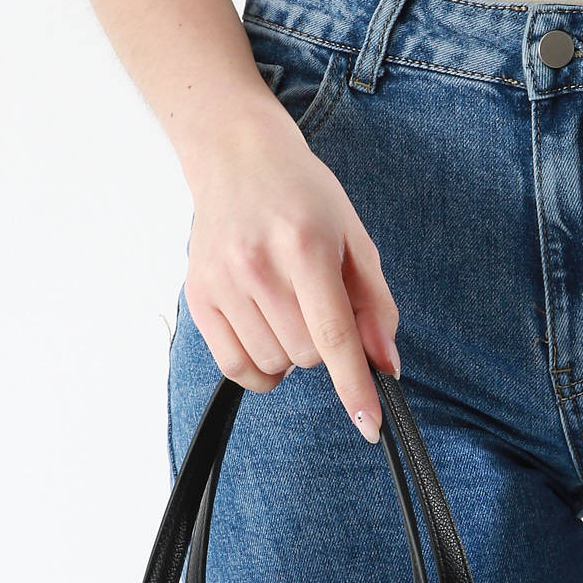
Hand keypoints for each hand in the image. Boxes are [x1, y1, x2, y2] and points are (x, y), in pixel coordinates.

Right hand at [181, 99, 399, 442]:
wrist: (237, 156)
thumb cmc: (304, 197)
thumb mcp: (355, 239)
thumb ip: (375, 306)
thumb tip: (386, 366)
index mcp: (305, 247)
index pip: (334, 336)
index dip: (355, 387)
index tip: (369, 426)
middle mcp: (258, 266)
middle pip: (307, 355)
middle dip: (324, 344)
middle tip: (316, 302)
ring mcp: (222, 282)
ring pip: (274, 364)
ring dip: (291, 351)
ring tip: (287, 306)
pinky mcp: (197, 295)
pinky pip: (235, 366)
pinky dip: (260, 366)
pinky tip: (267, 332)